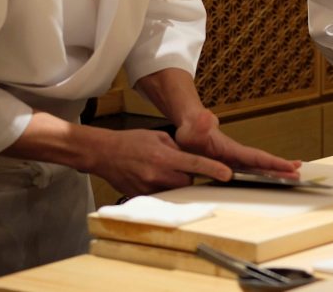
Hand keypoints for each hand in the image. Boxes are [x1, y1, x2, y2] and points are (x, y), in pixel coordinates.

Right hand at [88, 128, 234, 196]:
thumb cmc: (131, 142)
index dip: (213, 169)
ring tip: (163, 170)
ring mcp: (149, 187)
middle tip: (178, 165)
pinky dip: (163, 187)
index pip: (194, 164)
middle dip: (188, 175)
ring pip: (175, 190)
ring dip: (176, 182)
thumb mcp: (157, 137)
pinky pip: (162, 195)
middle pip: (188, 181)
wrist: (104, 154)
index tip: (227, 174)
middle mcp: (158, 174)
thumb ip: (177, 148)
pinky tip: (153, 177)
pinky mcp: (142, 196)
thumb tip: (191, 156)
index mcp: (164, 156)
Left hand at [174, 109, 300, 179]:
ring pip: (259, 168)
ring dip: (276, 172)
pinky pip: (250, 171)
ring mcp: (235, 159)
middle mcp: (237, 154)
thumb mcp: (193, 128)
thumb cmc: (191, 130)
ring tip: (294, 176)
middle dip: (281, 168)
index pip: (256, 157)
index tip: (290, 166)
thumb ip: (201, 123)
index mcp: (232, 149)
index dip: (273, 162)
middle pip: (263, 163)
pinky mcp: (231, 164)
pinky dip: (264, 174)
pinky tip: (270, 178)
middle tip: (299, 175)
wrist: (190, 127)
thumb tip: (207, 115)